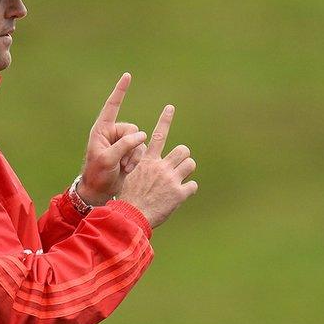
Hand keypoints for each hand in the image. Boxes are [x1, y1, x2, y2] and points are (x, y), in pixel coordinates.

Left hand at [77, 73, 147, 205]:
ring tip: (123, 167)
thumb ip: (124, 145)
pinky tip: (127, 170)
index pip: (112, 106)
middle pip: (133, 129)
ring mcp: (121, 143)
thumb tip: (142, 135)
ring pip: (139, 141)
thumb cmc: (97, 174)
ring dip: (134, 156)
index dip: (120, 91)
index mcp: (101, 130)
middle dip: (131, 146)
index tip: (127, 76)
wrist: (99, 191)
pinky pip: (141, 150)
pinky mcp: (128, 153)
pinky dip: (136, 160)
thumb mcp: (107, 159)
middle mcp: (112, 134)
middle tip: (121, 162)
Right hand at [118, 104, 197, 228]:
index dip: (164, 120)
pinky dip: (189, 190)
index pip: (157, 136)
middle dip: (183, 157)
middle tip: (178, 167)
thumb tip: (151, 164)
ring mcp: (171, 179)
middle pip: (183, 150)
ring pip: (190, 164)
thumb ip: (144, 168)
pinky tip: (180, 196)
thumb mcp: (132, 178)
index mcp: (147, 161)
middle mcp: (161, 167)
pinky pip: (193, 185)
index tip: (170, 107)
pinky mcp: (179, 193)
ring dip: (187, 171)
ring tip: (180, 180)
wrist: (131, 216)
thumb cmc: (130, 199)